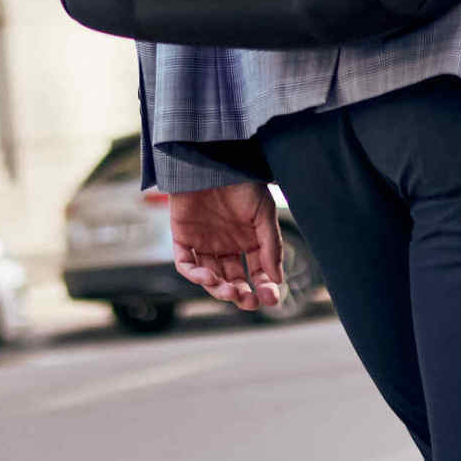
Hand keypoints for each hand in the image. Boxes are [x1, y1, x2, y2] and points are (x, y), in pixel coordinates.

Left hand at [168, 182, 285, 310]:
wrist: (211, 159)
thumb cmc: (241, 182)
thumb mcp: (263, 213)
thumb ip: (270, 246)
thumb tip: (277, 280)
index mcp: (248, 242)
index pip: (256, 274)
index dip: (264, 288)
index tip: (271, 298)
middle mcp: (226, 246)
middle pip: (233, 280)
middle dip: (242, 295)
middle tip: (249, 301)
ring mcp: (204, 243)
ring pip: (210, 277)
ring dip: (219, 289)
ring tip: (231, 291)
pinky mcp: (183, 237)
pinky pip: (186, 263)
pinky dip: (195, 275)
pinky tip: (209, 277)